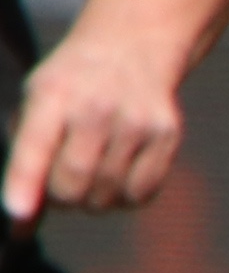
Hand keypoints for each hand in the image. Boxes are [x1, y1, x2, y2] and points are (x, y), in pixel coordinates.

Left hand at [3, 33, 181, 223]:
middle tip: (59, 188)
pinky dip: (123, 198)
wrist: (130, 48)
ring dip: (91, 201)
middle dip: (59, 199)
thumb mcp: (35, 103)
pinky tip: (116, 178)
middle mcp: (97, 106)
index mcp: (52, 93)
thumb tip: (22, 224)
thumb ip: (25, 158)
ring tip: (89, 177)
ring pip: (107, 195)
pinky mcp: (167, 135)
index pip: (35, 146)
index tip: (17, 214)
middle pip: (73, 182)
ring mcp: (137, 121)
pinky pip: (141, 194)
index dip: (25, 183)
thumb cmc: (70, 87)